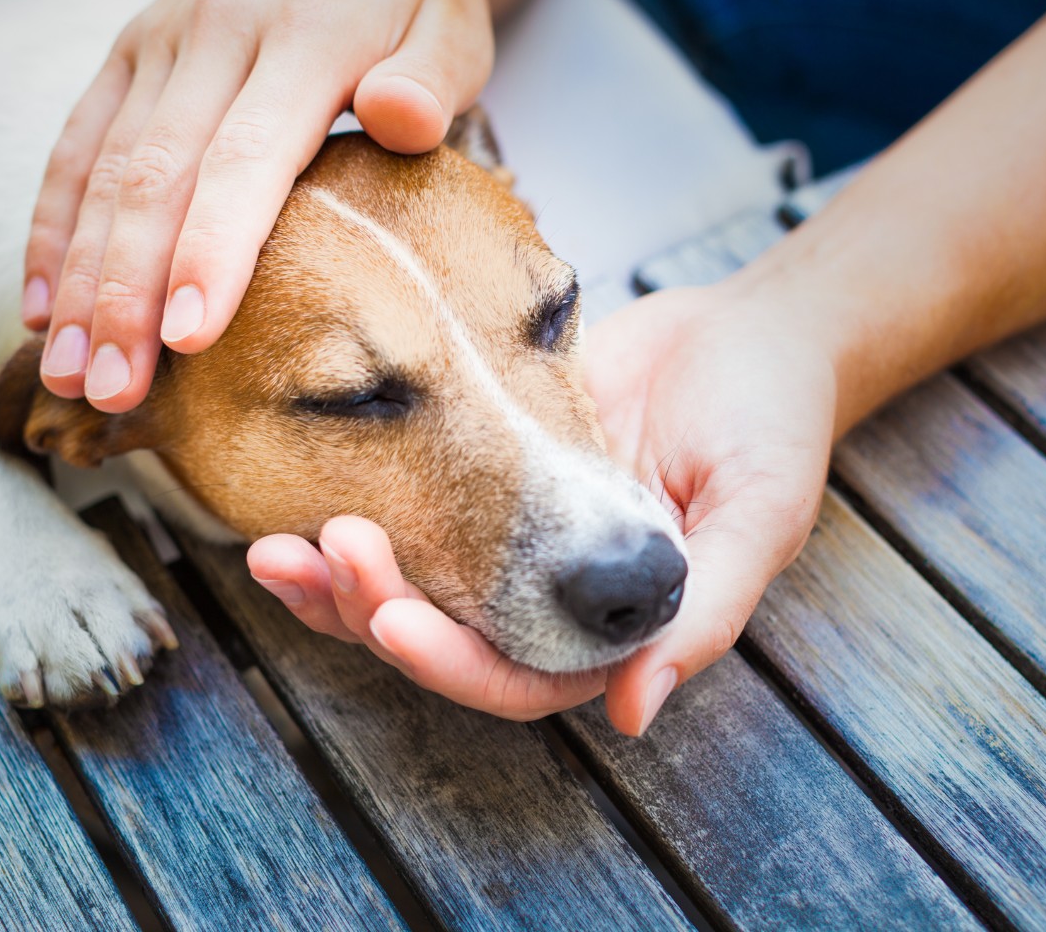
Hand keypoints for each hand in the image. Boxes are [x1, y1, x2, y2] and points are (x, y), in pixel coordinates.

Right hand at [22, 0, 491, 411]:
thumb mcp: (450, 25)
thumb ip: (429, 77)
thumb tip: (402, 117)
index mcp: (303, 41)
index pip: (245, 159)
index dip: (211, 251)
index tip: (188, 339)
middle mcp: (215, 39)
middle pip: (154, 179)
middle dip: (125, 294)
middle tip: (110, 389)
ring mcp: (159, 46)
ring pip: (102, 171)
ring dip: (79, 278)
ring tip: (66, 372)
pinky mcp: (128, 55)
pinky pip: (75, 145)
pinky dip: (51, 227)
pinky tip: (42, 304)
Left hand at [248, 275, 836, 733]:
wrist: (743, 333)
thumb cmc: (770, 422)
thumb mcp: (760, 515)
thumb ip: (705, 614)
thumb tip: (634, 712)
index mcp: (611, 630)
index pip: (515, 677)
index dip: (450, 662)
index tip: (392, 618)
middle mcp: (548, 601)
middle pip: (440, 641)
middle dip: (371, 609)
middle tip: (319, 554)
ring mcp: (507, 540)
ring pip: (407, 587)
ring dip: (337, 579)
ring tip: (275, 549)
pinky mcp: (476, 476)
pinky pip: (404, 511)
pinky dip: (350, 515)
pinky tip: (295, 509)